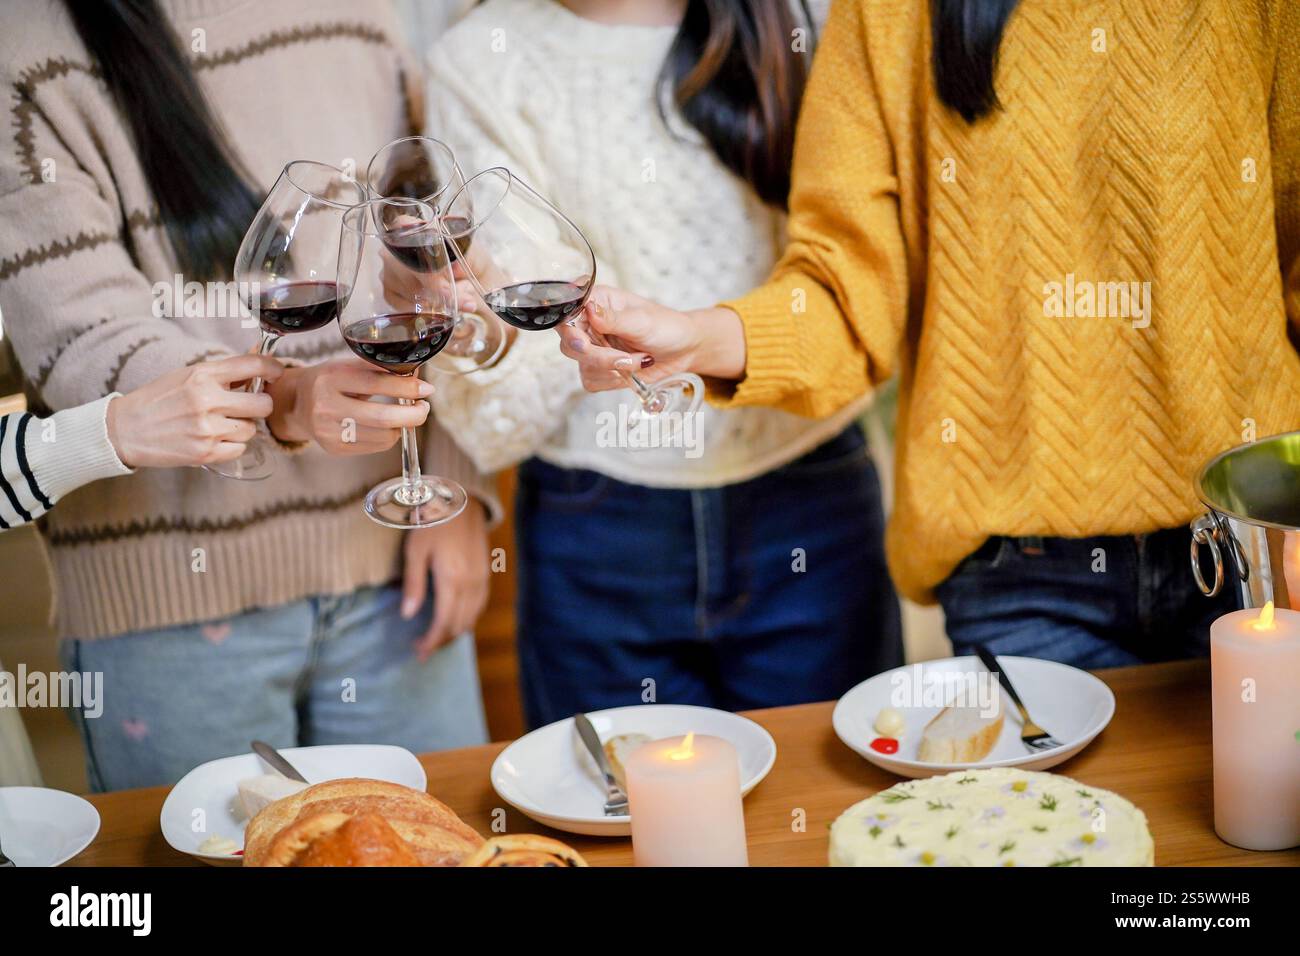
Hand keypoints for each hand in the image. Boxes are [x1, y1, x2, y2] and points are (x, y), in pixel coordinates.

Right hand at [105, 354, 282, 467]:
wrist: (126, 429)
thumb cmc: (159, 399)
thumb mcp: (187, 376)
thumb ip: (222, 374)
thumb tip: (259, 370)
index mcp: (202, 375)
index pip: (253, 366)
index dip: (272, 368)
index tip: (276, 373)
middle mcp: (207, 400)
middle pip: (263, 404)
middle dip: (259, 405)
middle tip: (246, 407)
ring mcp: (207, 429)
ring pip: (251, 429)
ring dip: (242, 427)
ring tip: (219, 424)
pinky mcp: (206, 453)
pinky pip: (240, 449)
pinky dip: (231, 445)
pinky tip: (213, 439)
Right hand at [267, 357, 433, 454]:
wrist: (297, 404)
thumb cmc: (329, 381)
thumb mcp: (347, 367)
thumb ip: (379, 370)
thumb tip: (416, 374)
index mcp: (331, 378)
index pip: (375, 384)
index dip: (406, 388)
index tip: (426, 389)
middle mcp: (326, 406)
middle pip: (381, 417)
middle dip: (412, 415)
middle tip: (424, 408)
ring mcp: (329, 431)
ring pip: (382, 436)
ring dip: (402, 426)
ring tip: (406, 416)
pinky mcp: (335, 449)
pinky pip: (375, 446)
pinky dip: (389, 436)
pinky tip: (386, 426)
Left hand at [401, 501, 489, 659]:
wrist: (463, 500)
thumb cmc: (434, 522)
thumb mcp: (415, 550)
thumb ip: (414, 584)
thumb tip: (408, 615)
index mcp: (452, 580)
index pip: (443, 623)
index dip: (432, 642)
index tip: (419, 651)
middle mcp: (471, 585)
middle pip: (459, 625)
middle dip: (441, 641)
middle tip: (423, 648)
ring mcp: (482, 580)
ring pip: (472, 618)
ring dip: (454, 632)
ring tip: (436, 637)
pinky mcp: (486, 575)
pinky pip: (479, 607)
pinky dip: (467, 619)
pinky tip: (455, 619)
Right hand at [556, 285, 745, 390]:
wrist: (683, 350)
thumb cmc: (666, 326)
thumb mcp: (642, 320)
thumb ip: (613, 318)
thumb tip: (588, 309)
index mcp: (596, 301)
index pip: (566, 312)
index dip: (569, 328)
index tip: (583, 341)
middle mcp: (589, 324)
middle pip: (570, 345)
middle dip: (599, 357)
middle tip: (624, 358)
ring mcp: (593, 348)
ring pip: (583, 366)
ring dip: (614, 369)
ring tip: (640, 360)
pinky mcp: (599, 369)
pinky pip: (592, 381)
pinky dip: (614, 381)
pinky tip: (632, 370)